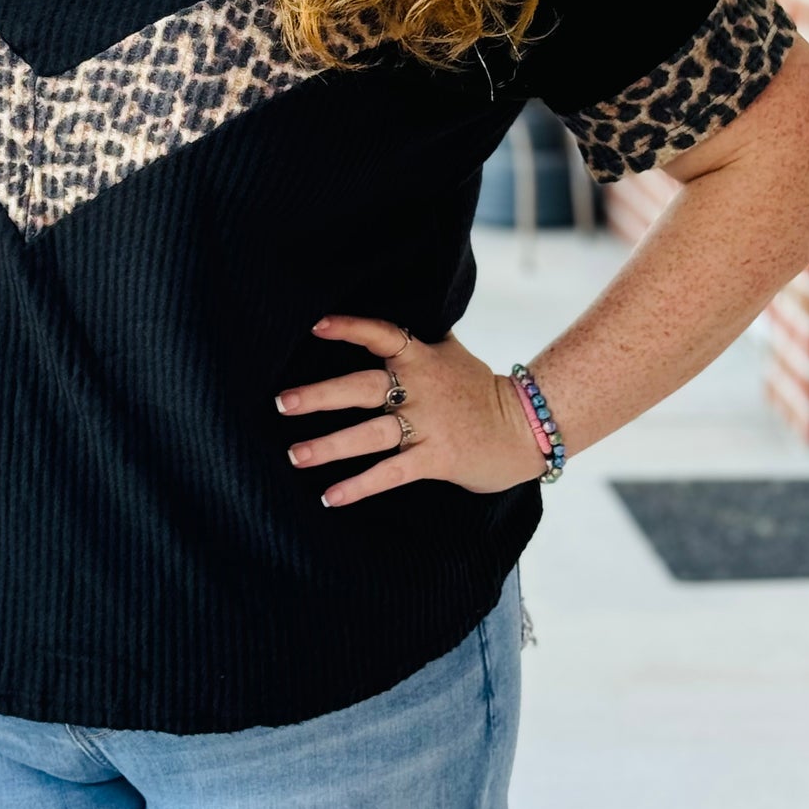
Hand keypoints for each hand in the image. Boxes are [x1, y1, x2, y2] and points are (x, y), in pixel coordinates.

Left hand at [275, 314, 545, 505]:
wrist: (526, 428)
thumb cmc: (478, 388)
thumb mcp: (449, 352)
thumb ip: (416, 338)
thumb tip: (386, 311)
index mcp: (422, 357)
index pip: (382, 335)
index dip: (349, 328)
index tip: (314, 325)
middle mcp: (421, 388)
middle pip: (363, 387)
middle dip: (320, 396)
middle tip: (282, 403)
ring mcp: (428, 425)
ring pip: (370, 435)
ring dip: (329, 446)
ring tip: (295, 455)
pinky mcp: (436, 459)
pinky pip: (391, 474)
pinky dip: (359, 487)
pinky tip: (330, 497)